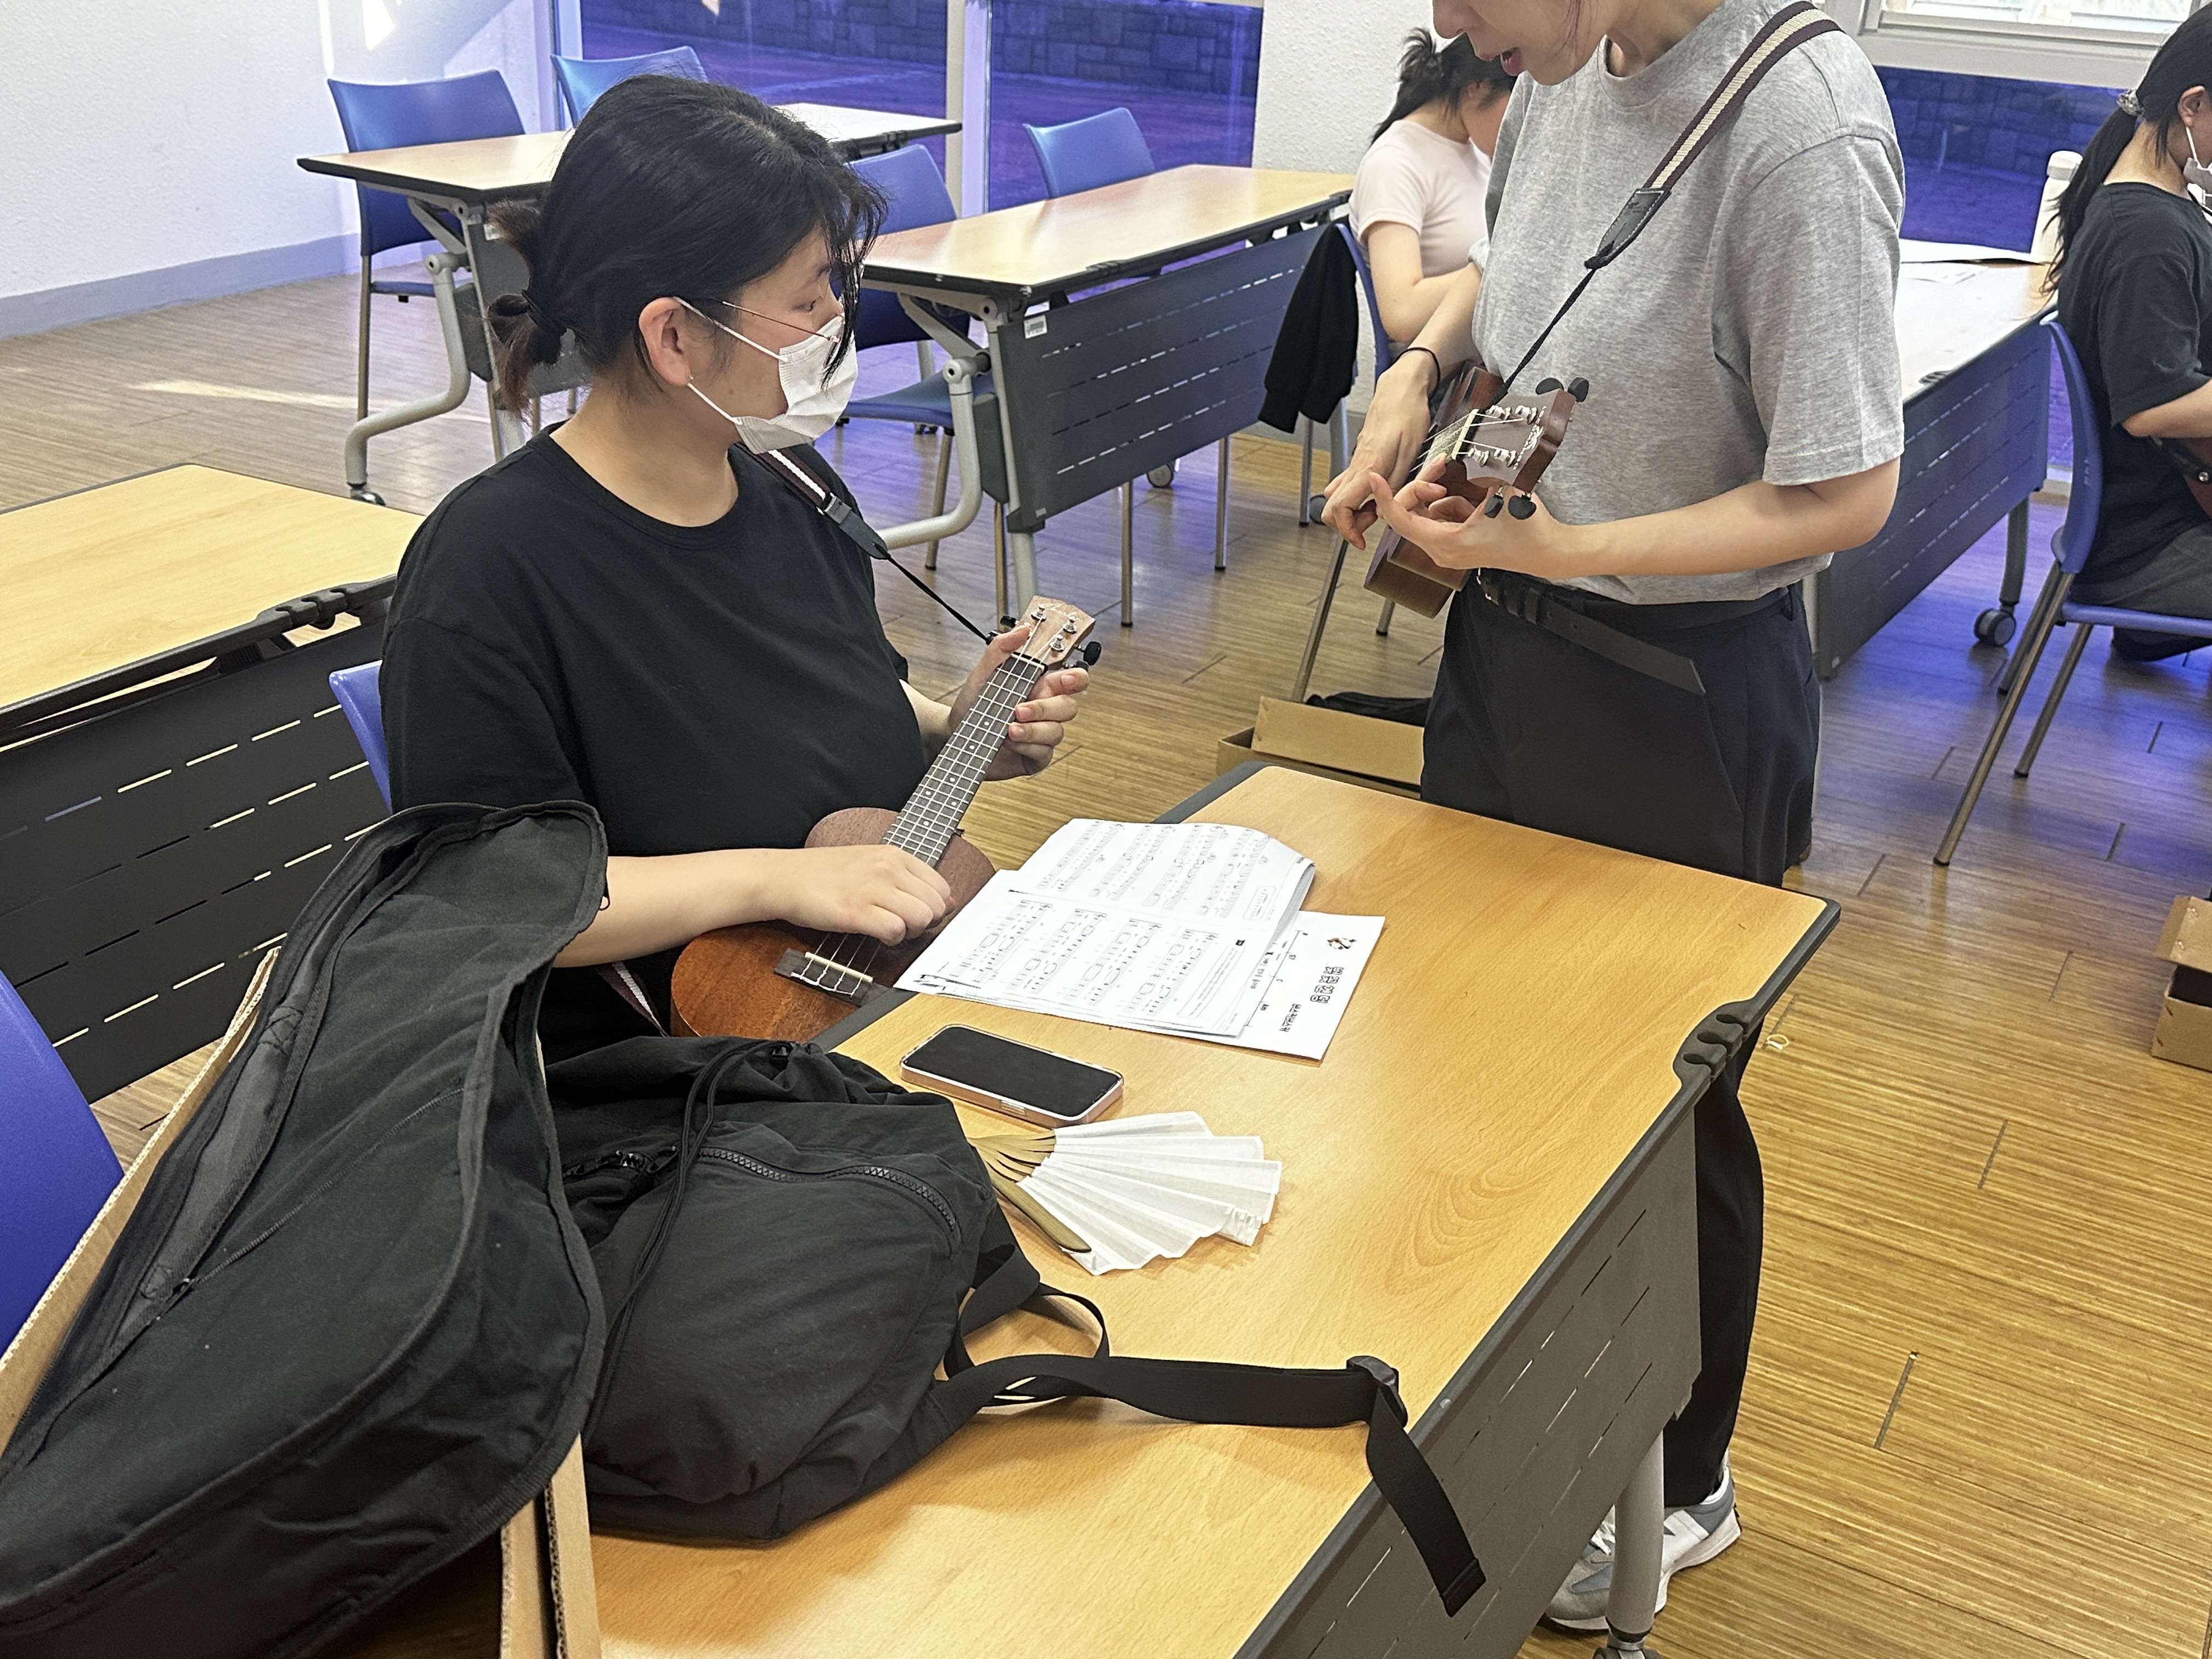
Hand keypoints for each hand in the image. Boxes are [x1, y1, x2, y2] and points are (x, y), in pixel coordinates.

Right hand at [759, 844, 952, 944]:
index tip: (919, 915)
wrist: (784, 877)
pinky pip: (895, 930)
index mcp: (894, 855)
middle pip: (936, 905)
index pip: (941, 887)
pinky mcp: (855, 911)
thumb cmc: (824, 874)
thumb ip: (908, 879)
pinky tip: (877, 934)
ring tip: (890, 929)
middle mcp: (887, 868)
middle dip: (925, 923)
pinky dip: (892, 939)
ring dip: (910, 932)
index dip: (935, 908)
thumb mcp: (871, 864)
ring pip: (922, 918)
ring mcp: (871, 889)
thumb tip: (947, 903)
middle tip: (904, 925)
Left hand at [948, 627, 1090, 780]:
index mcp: (1039, 686)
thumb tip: (1022, 630)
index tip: (1064, 679)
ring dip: (1033, 730)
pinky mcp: (1035, 756)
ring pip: (1057, 732)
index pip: (1072, 680)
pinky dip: (1027, 746)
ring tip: (1008, 729)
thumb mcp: (982, 673)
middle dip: (1045, 709)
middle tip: (1019, 709)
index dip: (1076, 679)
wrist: (954, 735)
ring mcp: (1041, 734)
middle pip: (1069, 707)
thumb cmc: (972, 705)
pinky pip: (1044, 752)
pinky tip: (1010, 742)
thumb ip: (1001, 649)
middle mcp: (1044, 710)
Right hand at [1320, 355, 1438, 549]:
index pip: (1340, 508)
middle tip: (1368, 526)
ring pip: (1335, 497)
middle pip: (1330, 508)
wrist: (1401, 389)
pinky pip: (1344, 484)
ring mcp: (1354, 463)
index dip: (1347, 530)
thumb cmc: (1408, 415)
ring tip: (1372, 511)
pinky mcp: (1358, 459)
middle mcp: (1356, 467)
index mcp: (1367, 468)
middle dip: (1346, 525)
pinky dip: (1353, 498)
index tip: (1360, 540)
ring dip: (1350, 512)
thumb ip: (1397, 485)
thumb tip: (1384, 513)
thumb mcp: (1412, 453)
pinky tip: (1371, 496)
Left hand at [1366, 472, 1599, 577]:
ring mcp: (1448, 550)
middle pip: (1409, 514)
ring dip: (1437, 495)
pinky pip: (1439, 518)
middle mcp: (1442, 551)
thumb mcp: (1501, 492)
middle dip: (1421, 487)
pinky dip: (1449, 505)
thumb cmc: (1528, 529)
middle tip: (1440, 468)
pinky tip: (1473, 503)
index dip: (1385, 496)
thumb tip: (1463, 457)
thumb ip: (1478, 474)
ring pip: (1424, 515)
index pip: (1401, 520)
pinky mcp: (1455, 544)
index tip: (1375, 478)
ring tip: (1463, 487)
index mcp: (1447, 542)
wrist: (1547, 551)